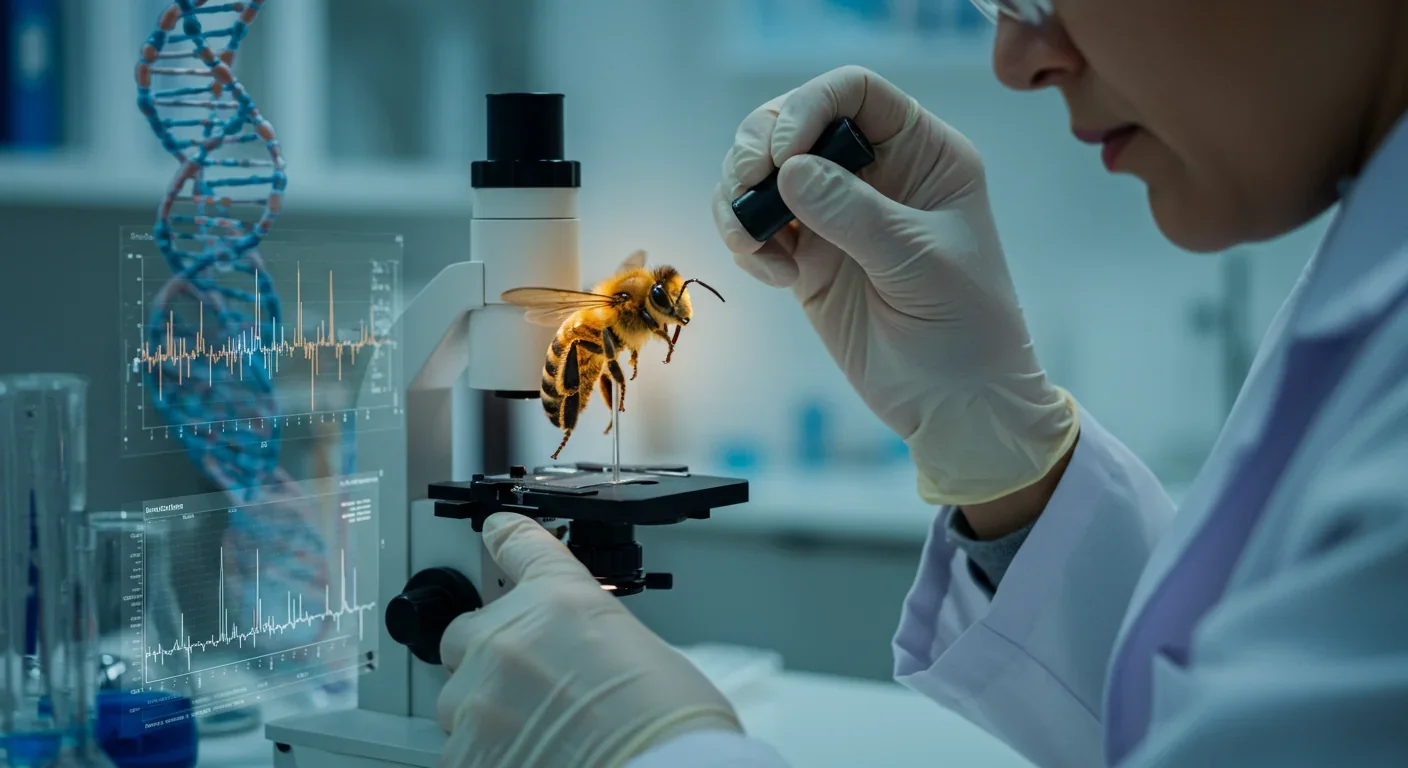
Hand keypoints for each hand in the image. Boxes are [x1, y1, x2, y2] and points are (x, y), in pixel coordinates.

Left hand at [436, 513, 741, 767]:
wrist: (660, 766)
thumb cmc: (666, 719)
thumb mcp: (639, 647)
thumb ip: (587, 638)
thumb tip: (573, 656)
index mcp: (559, 598)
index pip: (519, 546)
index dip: (505, 536)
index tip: (496, 531)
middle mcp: (508, 637)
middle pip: (466, 634)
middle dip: (489, 656)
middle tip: (532, 688)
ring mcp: (479, 696)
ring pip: (457, 699)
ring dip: (486, 713)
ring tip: (538, 736)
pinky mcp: (466, 753)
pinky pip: (459, 750)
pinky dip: (487, 756)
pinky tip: (530, 758)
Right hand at [711, 65, 1078, 506]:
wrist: (956, 406)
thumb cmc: (966, 329)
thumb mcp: (920, 264)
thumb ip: (855, 214)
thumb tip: (790, 171)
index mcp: (922, 152)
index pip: (854, 92)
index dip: (809, 107)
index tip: (784, 154)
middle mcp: (873, 172)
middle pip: (792, 121)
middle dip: (757, 148)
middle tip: (747, 188)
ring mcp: (834, 213)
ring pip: (761, 171)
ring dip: (739, 196)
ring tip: (754, 243)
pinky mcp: (806, 255)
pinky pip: (753, 225)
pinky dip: (744, 241)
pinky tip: (775, 276)